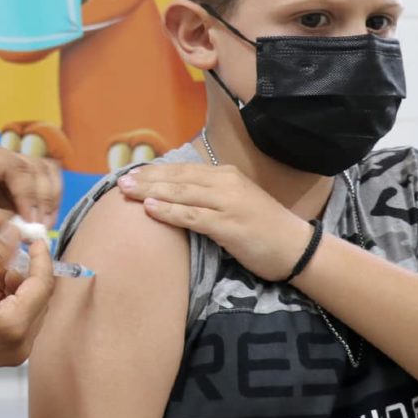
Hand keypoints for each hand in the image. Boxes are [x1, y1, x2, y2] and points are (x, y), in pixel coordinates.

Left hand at [0, 141, 62, 248]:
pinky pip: (45, 178)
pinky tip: (46, 218)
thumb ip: (4, 222)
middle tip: (42, 228)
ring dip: (49, 198)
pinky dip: (50, 198)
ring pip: (45, 170)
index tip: (33, 222)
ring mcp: (9, 160)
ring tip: (45, 225)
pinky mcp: (20, 174)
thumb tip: (34, 227)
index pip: (14, 168)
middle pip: (33, 167)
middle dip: (41, 199)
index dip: (28, 194)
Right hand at [0, 224, 53, 380]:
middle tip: (1, 257)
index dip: (40, 257)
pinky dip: (8, 301)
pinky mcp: (8, 353)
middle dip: (24, 272)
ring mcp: (16, 352)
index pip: (44, 284)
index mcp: (14, 325)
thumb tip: (15, 232)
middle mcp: (22, 343)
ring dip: (14, 286)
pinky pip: (20, 319)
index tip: (34, 238)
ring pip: (30, 306)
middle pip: (40, 296)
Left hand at [116, 163, 312, 280]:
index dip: (155, 171)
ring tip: (126, 191)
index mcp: (225, 175)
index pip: (182, 169)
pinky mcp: (229, 225)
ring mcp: (227, 203)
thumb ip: (209, 195)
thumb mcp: (235, 203)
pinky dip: (169, 211)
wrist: (298, 248)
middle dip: (146, 179)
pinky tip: (150, 208)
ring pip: (181, 193)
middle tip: (119, 181)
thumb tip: (176, 195)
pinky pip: (192, 216)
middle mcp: (225, 183)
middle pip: (177, 178)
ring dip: (151, 191)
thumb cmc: (264, 228)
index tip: (131, 173)